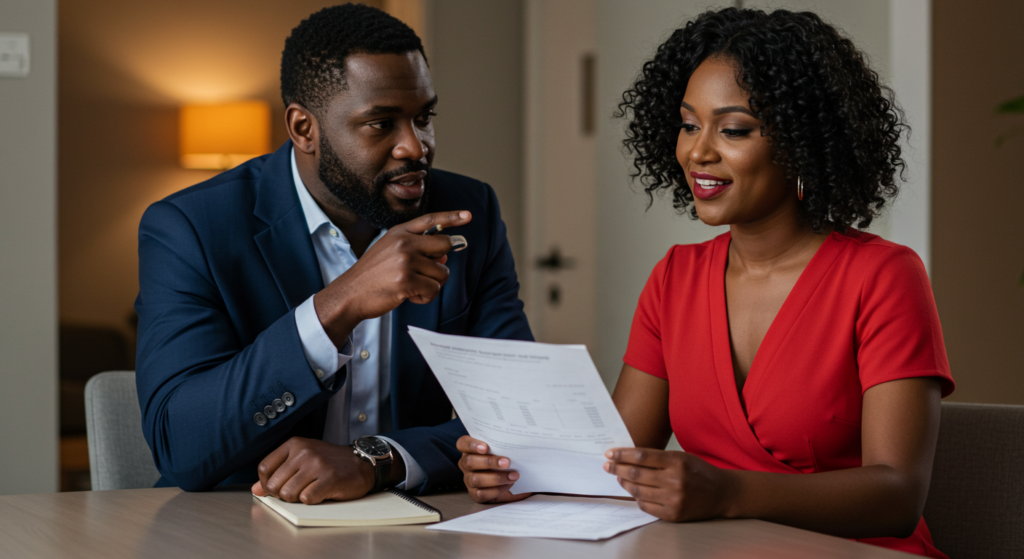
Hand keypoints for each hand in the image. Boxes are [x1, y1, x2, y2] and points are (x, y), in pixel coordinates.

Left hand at [252, 437, 377, 503]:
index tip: (279, 486)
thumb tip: (256, 490)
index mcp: (294, 444)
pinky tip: (321, 492)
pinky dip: (312, 500)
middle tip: (299, 490)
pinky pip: (306, 499)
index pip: (264, 468)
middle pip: (274, 485)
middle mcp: (304, 452)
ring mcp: (317, 465)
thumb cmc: (330, 462)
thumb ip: (278, 472)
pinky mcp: (330, 479)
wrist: (362, 463)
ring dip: (297, 499)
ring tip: (310, 490)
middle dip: (283, 494)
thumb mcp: (302, 460)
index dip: (267, 483)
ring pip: (288, 494)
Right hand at [314, 211, 472, 345]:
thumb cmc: (372, 276)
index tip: (468, 216)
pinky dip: (425, 296)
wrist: (350, 294)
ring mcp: (405, 261)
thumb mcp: (390, 253)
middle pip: (444, 245)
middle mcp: (403, 243)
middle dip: (440, 262)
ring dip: (431, 284)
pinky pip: (434, 289)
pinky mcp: (407, 281)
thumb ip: (416, 251)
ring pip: (442, 272)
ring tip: (410, 286)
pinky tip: (409, 295)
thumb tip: (444, 258)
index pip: (430, 220)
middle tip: (423, 273)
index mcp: (399, 233)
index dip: (451, 218)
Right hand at [456, 436, 530, 503]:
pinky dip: (497, 489)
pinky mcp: (475, 494)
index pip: (463, 443)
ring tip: (513, 475)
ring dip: (496, 477)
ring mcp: (469, 480)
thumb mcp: (502, 451)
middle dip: (489, 462)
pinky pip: (482, 493)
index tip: (485, 447)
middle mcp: (466, 464)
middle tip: (506, 462)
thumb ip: (503, 446)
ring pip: (476, 479)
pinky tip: (508, 485)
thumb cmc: (504, 461)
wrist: (509, 482)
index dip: (471, 444)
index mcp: (469, 450)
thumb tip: (520, 442)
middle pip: (469, 461)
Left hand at [604, 447, 734, 521]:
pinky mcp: (673, 514)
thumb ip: (658, 457)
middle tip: (607, 465)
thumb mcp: (681, 457)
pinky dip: (637, 498)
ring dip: (624, 483)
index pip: (642, 456)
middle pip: (636, 474)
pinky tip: (634, 492)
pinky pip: (646, 506)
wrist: (722, 493)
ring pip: (638, 491)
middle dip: (617, 468)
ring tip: (618, 477)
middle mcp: (675, 480)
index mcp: (677, 462)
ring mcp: (674, 499)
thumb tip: (628, 457)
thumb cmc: (699, 471)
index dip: (622, 455)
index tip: (610, 454)